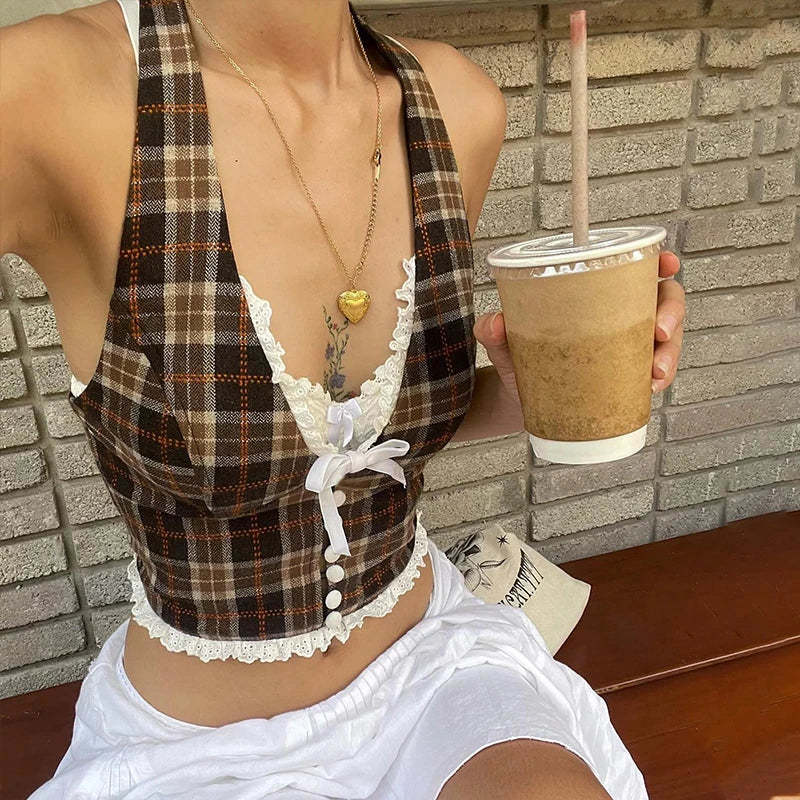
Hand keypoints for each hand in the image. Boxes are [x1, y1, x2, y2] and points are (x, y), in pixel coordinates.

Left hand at [474, 248, 685, 398]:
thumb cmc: (519, 357)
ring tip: (654, 372)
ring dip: (669, 354)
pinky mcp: (629, 376)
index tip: (667, 264)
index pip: (637, 270)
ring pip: (667, 341)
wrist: (520, 399)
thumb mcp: (504, 341)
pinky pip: (656, 375)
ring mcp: (628, 346)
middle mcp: (620, 316)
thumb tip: (495, 323)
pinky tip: (650, 387)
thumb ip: (494, 330)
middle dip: (671, 313)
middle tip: (658, 332)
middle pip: (664, 301)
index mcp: (597, 294)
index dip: (660, 263)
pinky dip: (659, 380)